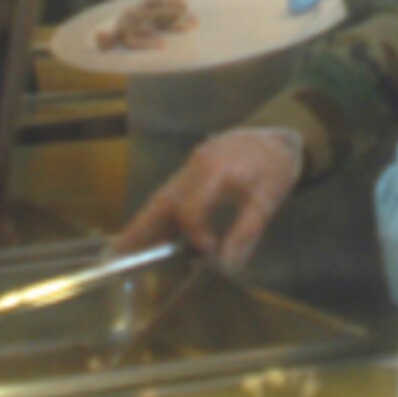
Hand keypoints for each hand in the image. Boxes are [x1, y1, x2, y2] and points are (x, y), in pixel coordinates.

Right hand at [116, 127, 303, 271]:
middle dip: (140, 227)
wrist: (280, 132)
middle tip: (117, 252)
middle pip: (161, 200)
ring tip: (124, 247)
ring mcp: (191, 164)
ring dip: (145, 222)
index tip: (209, 249)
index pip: (191, 209)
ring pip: (162, 196)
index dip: (195, 234)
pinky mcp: (193, 167)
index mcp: (214, 169)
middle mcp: (195, 165)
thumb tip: (228, 264)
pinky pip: (171, 193)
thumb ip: (247, 231)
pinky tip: (153, 231)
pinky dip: (160, 213)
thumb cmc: (276, 164)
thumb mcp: (270, 198)